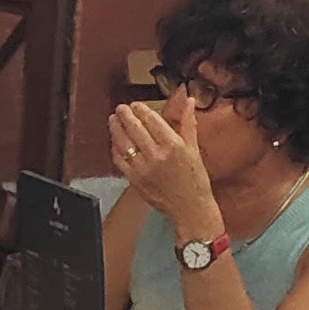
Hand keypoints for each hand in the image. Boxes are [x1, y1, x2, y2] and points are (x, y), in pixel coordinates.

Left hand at [110, 92, 218, 234]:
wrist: (190, 208)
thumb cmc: (195, 180)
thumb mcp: (194, 149)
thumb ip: (189, 123)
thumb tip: (189, 101)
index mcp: (173, 145)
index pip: (152, 121)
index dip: (141, 110)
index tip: (137, 105)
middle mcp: (157, 155)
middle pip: (135, 129)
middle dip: (125, 115)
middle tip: (121, 108)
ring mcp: (143, 169)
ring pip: (124, 144)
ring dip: (116, 129)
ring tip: (113, 120)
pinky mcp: (135, 180)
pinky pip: (120, 161)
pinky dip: (115, 150)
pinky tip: (115, 143)